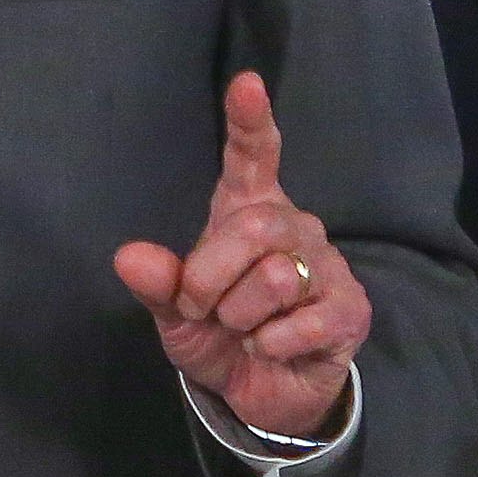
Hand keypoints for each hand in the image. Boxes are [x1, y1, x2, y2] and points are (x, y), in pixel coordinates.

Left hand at [114, 71, 371, 442]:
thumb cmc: (220, 335)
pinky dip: (268, 345)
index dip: (249, 121)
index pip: (253, 156)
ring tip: (244, 330)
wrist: (263, 392)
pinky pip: (299, 323)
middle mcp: (293, 226)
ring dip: (240, 318)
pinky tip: (270, 349)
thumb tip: (129, 257)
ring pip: (275, 277)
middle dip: (209, 278)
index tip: (244, 84)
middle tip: (201, 310)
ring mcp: (327, 266)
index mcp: (248, 211)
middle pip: (253, 229)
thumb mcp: (176, 313)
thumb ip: (157, 283)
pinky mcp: (349, 309)